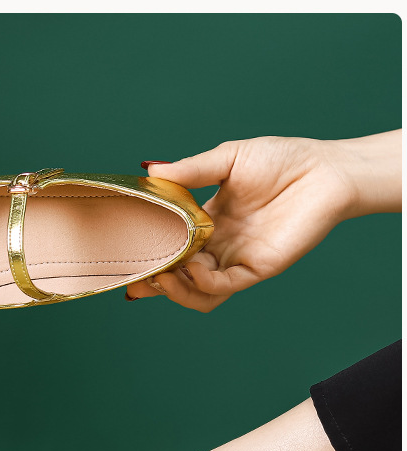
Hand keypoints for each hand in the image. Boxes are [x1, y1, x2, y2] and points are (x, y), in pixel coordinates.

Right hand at [128, 132, 400, 311]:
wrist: (325, 170)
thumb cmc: (283, 159)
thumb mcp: (227, 159)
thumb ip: (190, 171)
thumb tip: (150, 170)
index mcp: (207, 221)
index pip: (171, 246)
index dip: (148, 257)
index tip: (125, 260)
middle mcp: (219, 245)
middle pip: (179, 276)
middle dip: (154, 283)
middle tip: (135, 280)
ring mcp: (236, 259)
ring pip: (198, 291)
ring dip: (176, 290)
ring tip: (160, 277)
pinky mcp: (257, 268)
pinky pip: (223, 287)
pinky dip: (203, 282)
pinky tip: (193, 265)